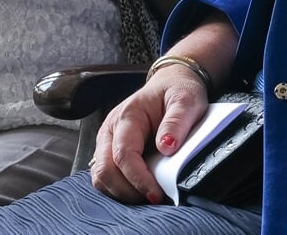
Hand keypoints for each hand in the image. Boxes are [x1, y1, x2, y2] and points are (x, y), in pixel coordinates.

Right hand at [89, 64, 210, 205]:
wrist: (169, 84)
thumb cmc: (177, 92)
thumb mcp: (186, 99)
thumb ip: (176, 121)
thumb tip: (166, 147)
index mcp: (127, 116)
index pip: (123, 154)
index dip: (138, 178)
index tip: (157, 195)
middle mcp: (110, 130)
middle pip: (104, 170)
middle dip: (127, 192)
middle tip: (154, 201)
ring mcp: (107, 142)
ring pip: (100, 177)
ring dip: (121, 193)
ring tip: (149, 198)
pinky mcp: (110, 152)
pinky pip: (106, 177)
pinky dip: (119, 190)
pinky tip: (140, 193)